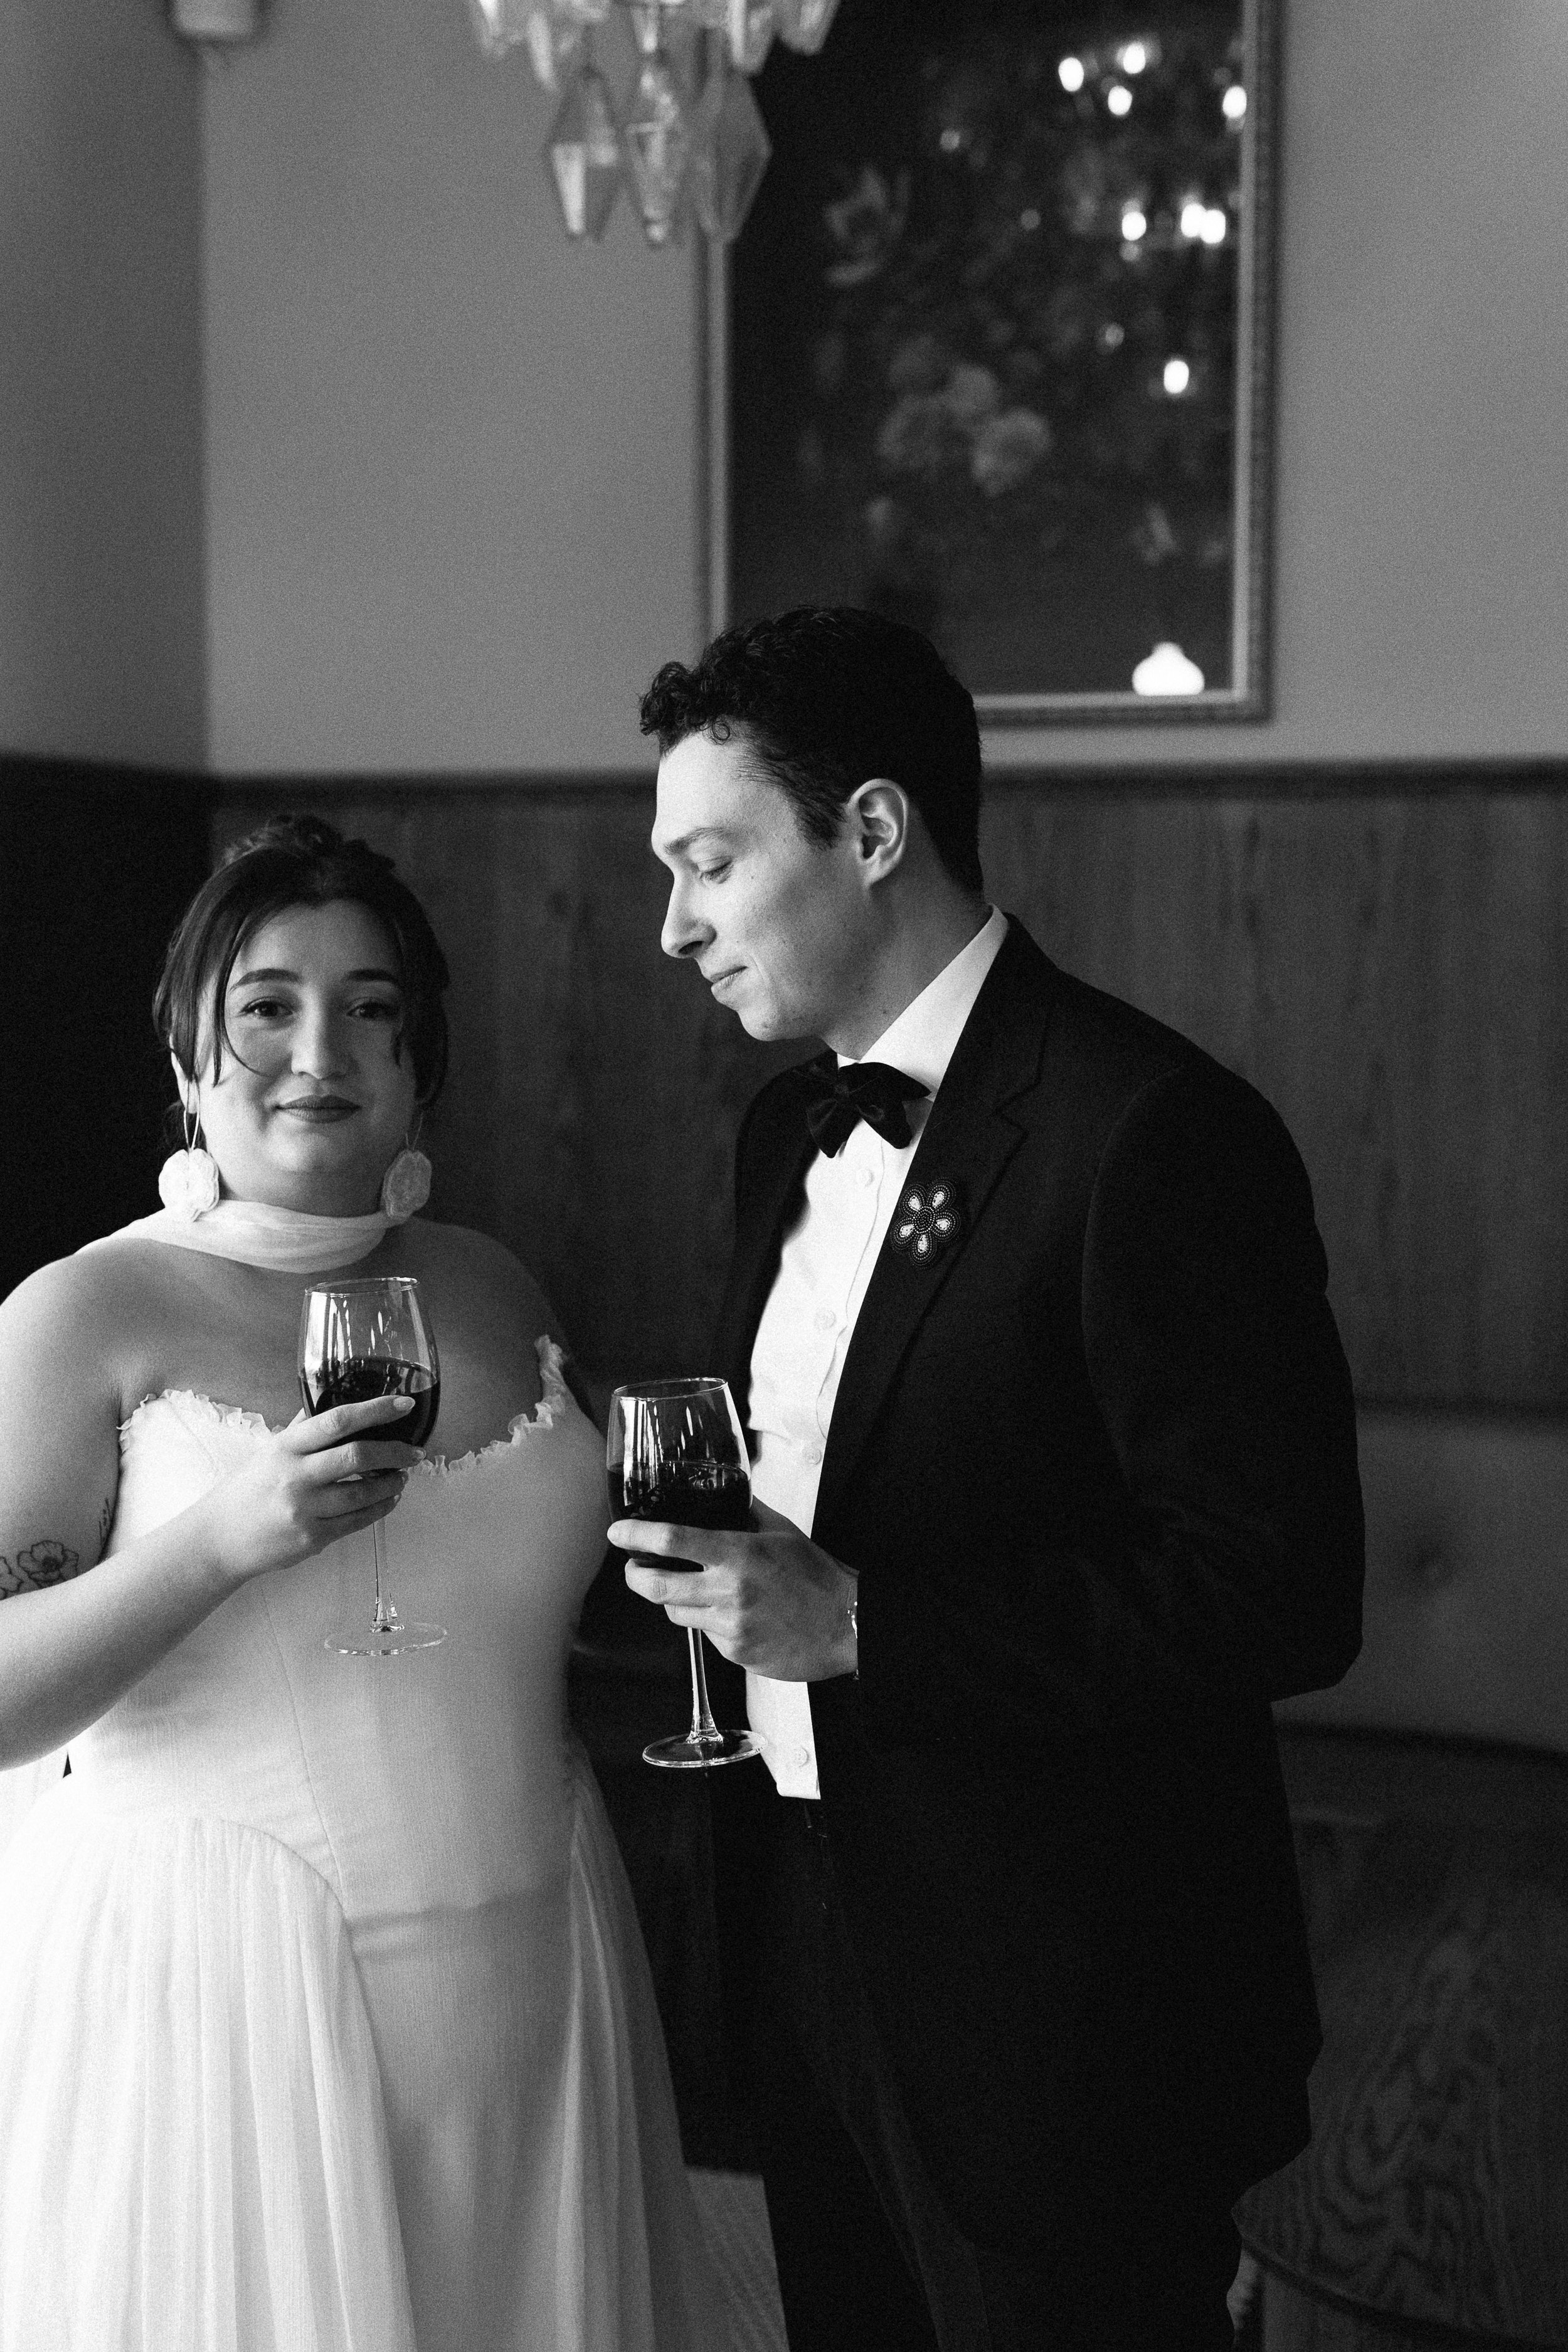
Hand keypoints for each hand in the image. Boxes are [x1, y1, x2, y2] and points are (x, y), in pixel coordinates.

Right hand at [192, 1394, 424, 1589]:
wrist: (218, 1540)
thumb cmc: (246, 1490)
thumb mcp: (268, 1452)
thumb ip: (301, 1431)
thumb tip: (329, 1401)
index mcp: (286, 1447)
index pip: (337, 1420)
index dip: (376, 1410)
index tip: (404, 1404)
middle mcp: (295, 1475)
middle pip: (358, 1456)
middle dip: (395, 1452)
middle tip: (415, 1451)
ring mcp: (305, 1508)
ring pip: (364, 1492)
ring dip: (392, 1483)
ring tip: (402, 1476)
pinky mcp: (312, 1537)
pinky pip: (358, 1520)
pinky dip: (380, 1508)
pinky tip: (388, 1499)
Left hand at [612, 1496, 857, 1681]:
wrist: (847, 1625)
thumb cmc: (817, 1576)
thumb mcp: (782, 1531)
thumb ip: (745, 1512)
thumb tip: (723, 1494)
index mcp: (739, 1554)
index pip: (673, 1540)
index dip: (637, 1535)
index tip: (618, 1532)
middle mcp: (728, 1591)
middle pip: (657, 1586)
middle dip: (635, 1576)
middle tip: (634, 1568)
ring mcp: (730, 1626)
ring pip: (677, 1612)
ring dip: (674, 1599)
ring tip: (691, 1588)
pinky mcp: (736, 1653)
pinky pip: (705, 1635)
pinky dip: (708, 1622)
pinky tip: (732, 1614)